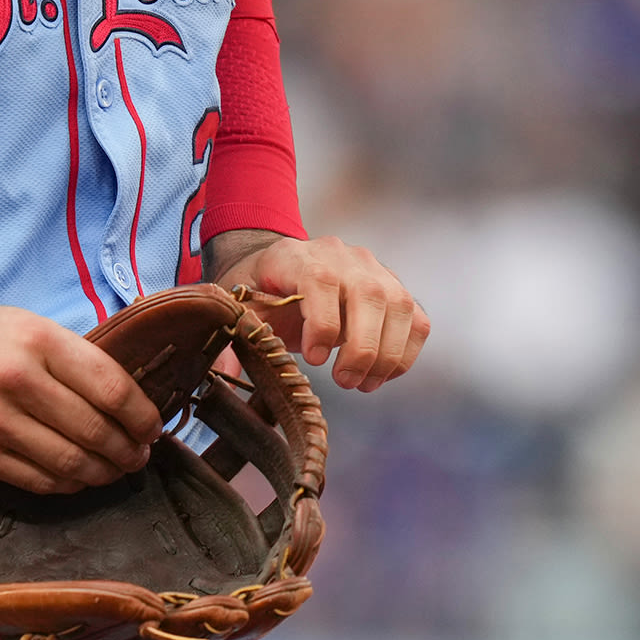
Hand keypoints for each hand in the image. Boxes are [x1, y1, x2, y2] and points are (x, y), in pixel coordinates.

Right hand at [0, 295, 164, 494]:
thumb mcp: (22, 324)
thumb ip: (68, 356)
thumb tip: (126, 396)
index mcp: (37, 339)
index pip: (111, 387)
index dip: (141, 416)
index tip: (152, 429)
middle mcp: (16, 378)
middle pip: (95, 430)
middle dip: (126, 451)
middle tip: (136, 458)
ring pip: (69, 462)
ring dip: (100, 473)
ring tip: (110, 472)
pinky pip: (35, 480)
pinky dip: (64, 484)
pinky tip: (73, 479)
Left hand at [213, 234, 428, 391]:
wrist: (280, 267)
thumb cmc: (257, 290)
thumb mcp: (237, 307)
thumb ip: (232, 339)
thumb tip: (222, 376)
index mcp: (296, 255)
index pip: (322, 279)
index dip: (323, 322)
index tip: (312, 359)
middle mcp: (342, 256)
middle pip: (369, 294)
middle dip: (361, 347)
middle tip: (344, 381)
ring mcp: (373, 270)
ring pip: (400, 307)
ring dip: (387, 355)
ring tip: (361, 384)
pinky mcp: (394, 291)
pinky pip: (416, 321)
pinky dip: (404, 354)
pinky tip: (379, 376)